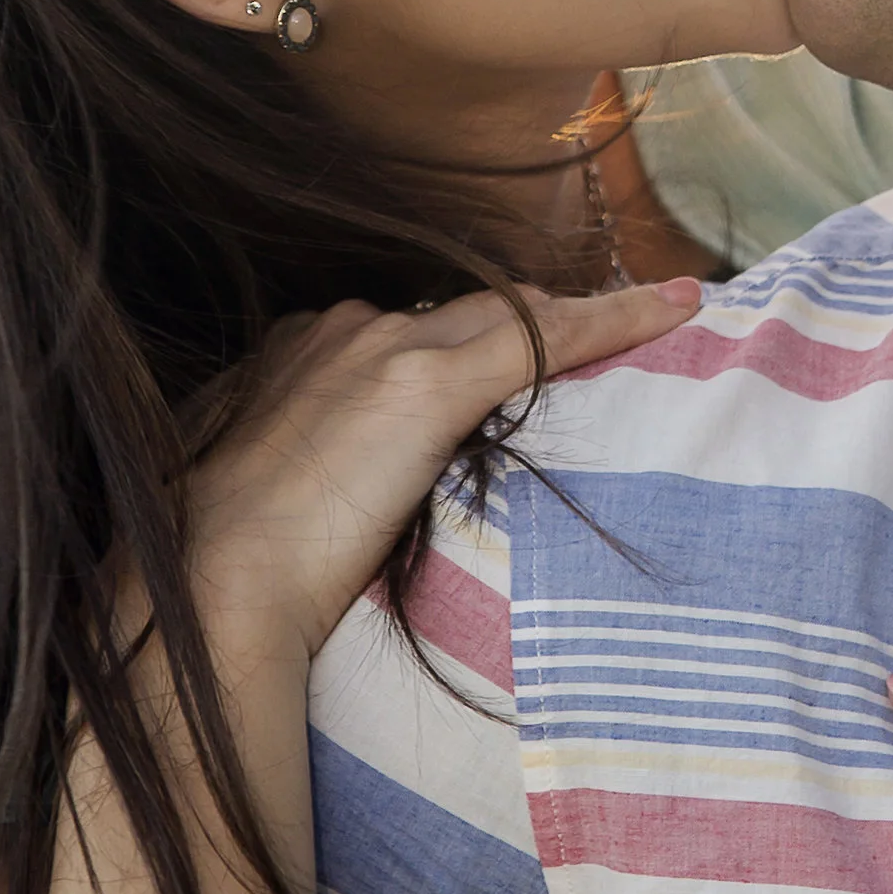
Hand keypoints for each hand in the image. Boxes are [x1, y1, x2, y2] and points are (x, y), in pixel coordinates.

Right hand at [189, 279, 699, 654]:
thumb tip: (333, 509)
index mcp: (295, 351)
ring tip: (655, 313)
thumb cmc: (225, 571)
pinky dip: (620, 316)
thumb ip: (303, 477)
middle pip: (465, 310)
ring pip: (511, 312)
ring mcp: (384, 349)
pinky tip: (680, 307)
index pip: (407, 327)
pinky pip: (548, 334)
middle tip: (602, 330)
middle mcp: (340, 330)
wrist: (213, 587)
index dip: (464, 339)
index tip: (499, 358)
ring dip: (580, 318)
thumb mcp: (257, 501)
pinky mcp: (426, 383)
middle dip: (530, 322)